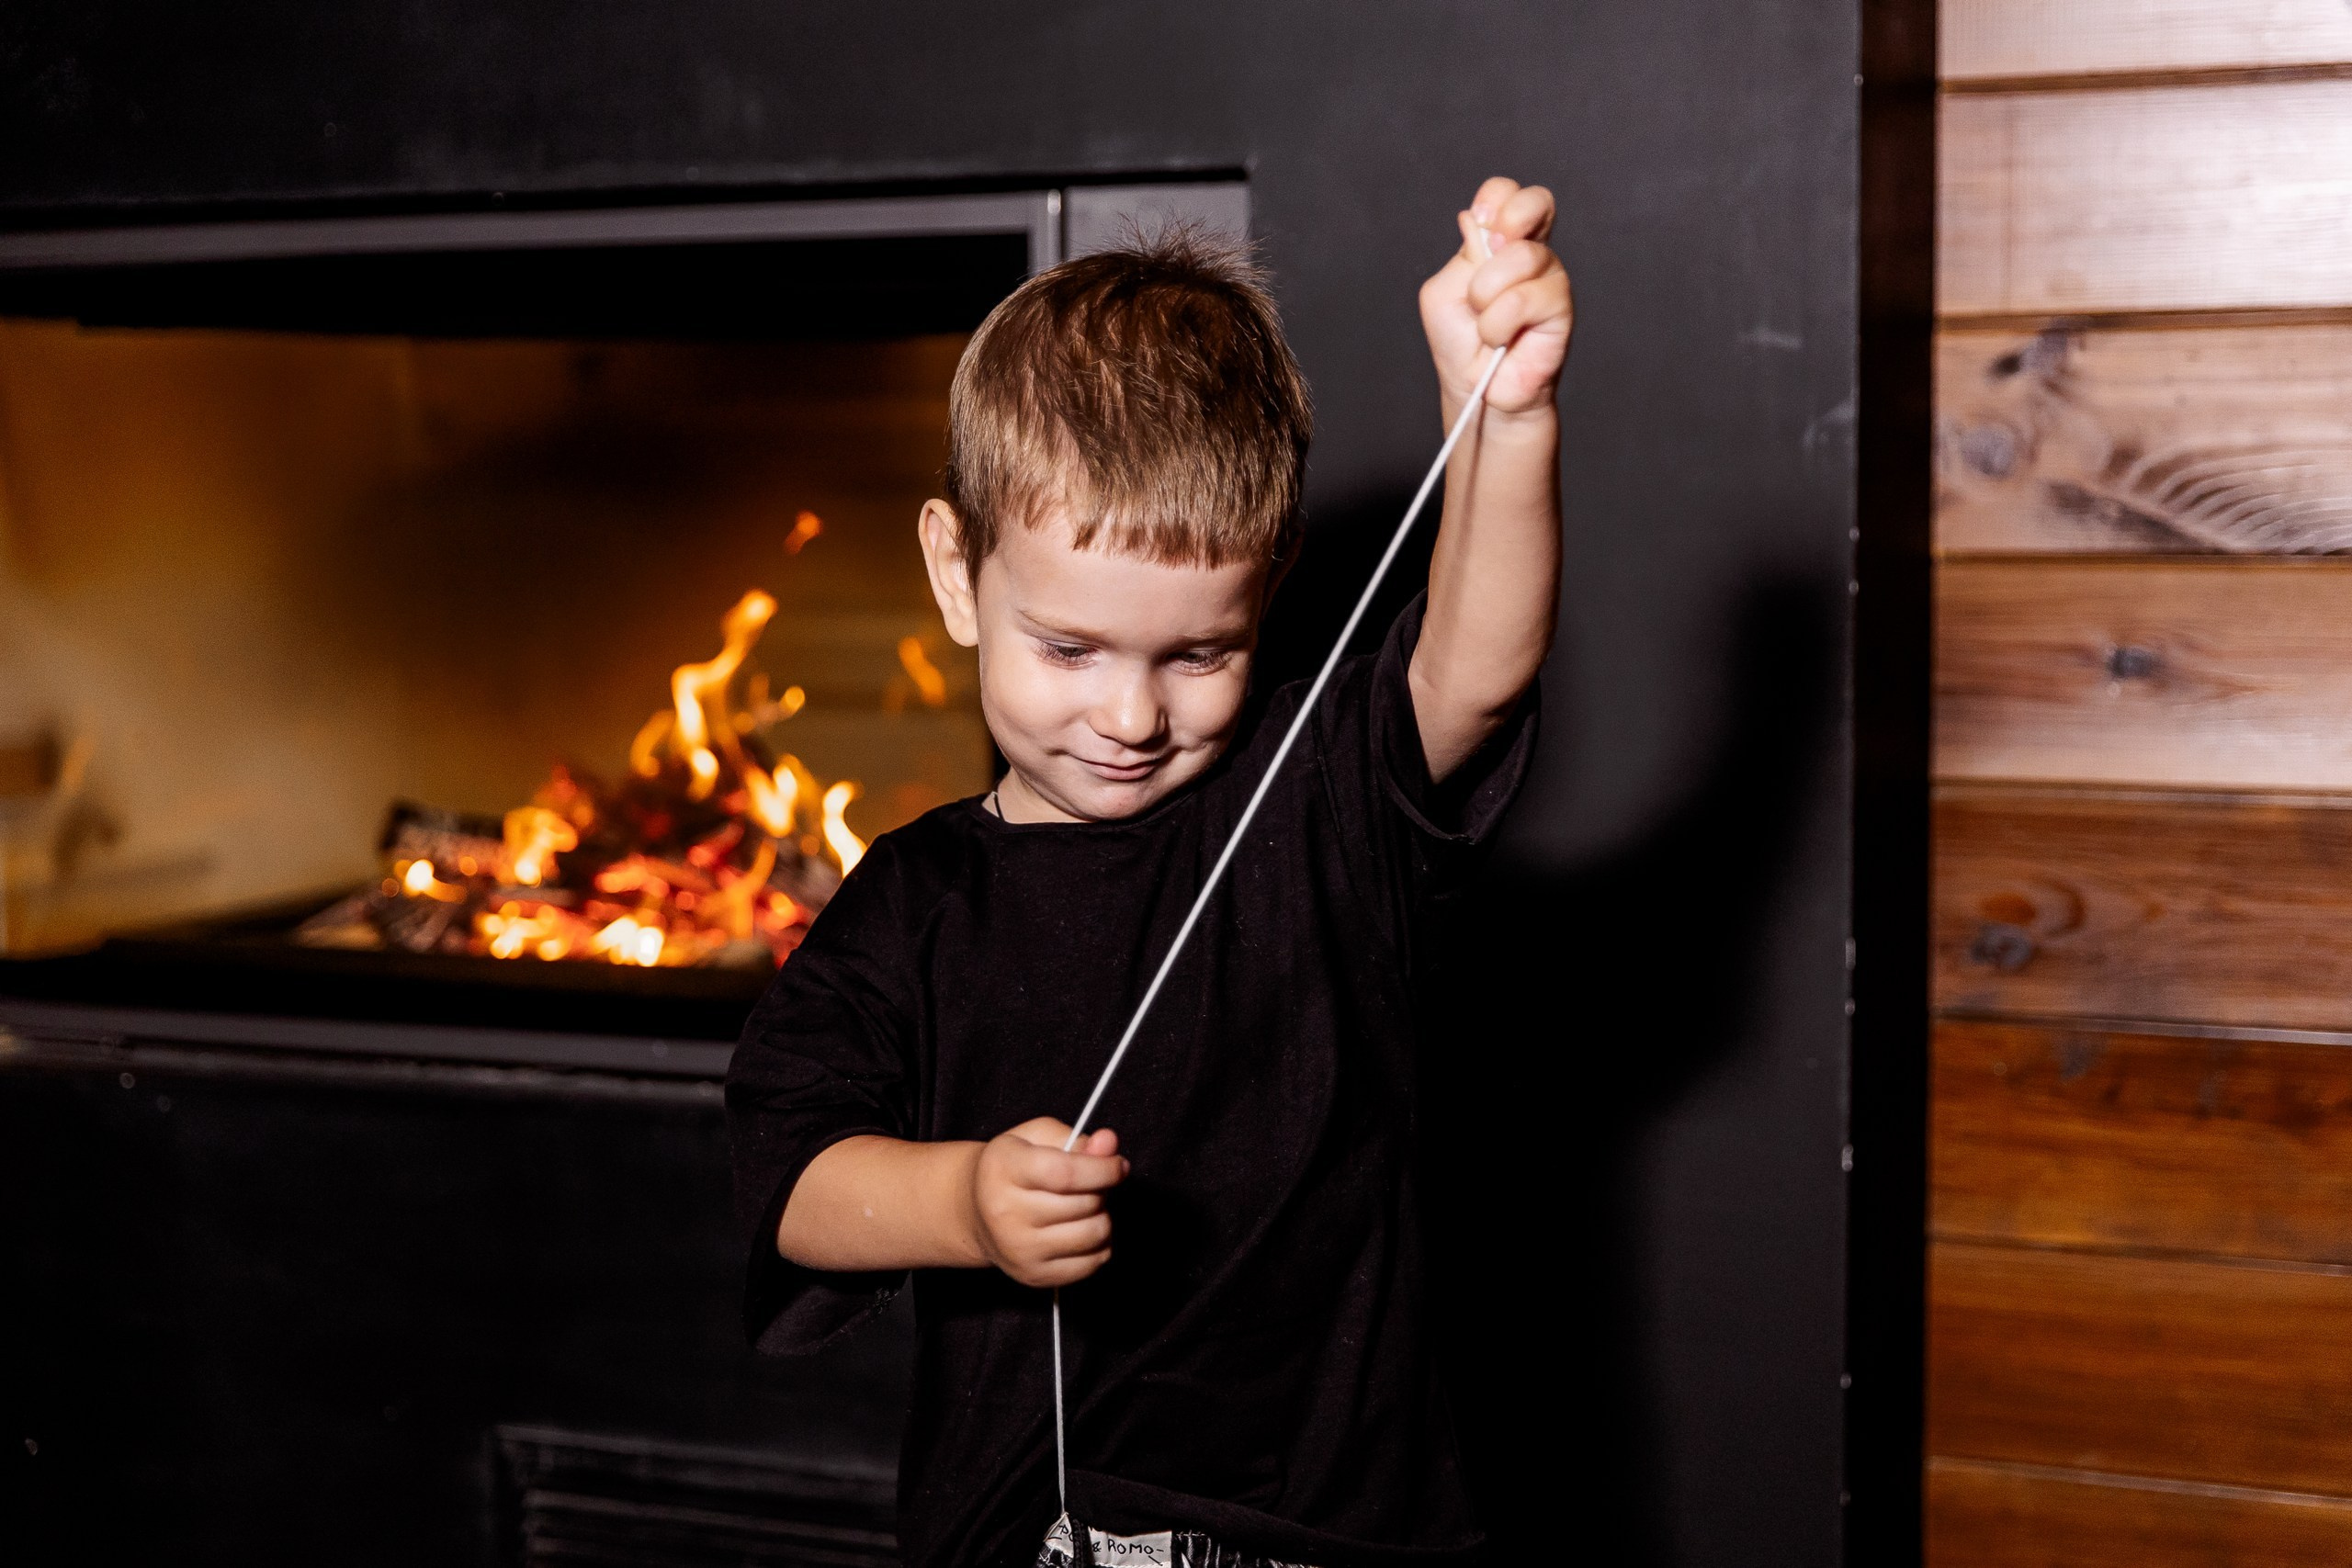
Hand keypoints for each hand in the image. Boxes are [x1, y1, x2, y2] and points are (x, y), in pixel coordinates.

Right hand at [964, 1117, 1126, 1287]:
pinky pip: (1092, 1263)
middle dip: (1101, 1190)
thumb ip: (1075, 1140)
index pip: (1066, 1173)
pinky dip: (1099, 1245)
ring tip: (1085, 1207)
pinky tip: (1081, 1229)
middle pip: (1083, 1204)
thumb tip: (1109, 1143)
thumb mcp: (1037, 1138)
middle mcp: (1005, 1212)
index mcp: (1003, 1168)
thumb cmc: (1014, 1167)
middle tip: (1091, 1184)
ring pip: (1093, 1234)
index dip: (1102, 1169)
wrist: (976, 1211)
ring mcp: (1018, 1249)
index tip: (1118, 1165)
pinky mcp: (1033, 1275)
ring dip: (1101, 1217)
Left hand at [1417, 176, 1572, 419]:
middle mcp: (1531, 253)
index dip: (1496, 198)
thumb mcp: (1443, 291)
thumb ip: (1462, 256)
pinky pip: (1525, 297)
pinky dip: (1498, 322)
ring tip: (1484, 324)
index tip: (1479, 222)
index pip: (1509, 194)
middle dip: (1507, 222)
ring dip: (1486, 295)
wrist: (1474, 387)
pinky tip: (1499, 339)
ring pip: (1521, 256)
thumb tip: (1477, 220)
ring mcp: (1550, 278)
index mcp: (1500, 242)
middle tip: (1488, 258)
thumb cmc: (1459, 342)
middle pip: (1535, 202)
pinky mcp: (1561, 308)